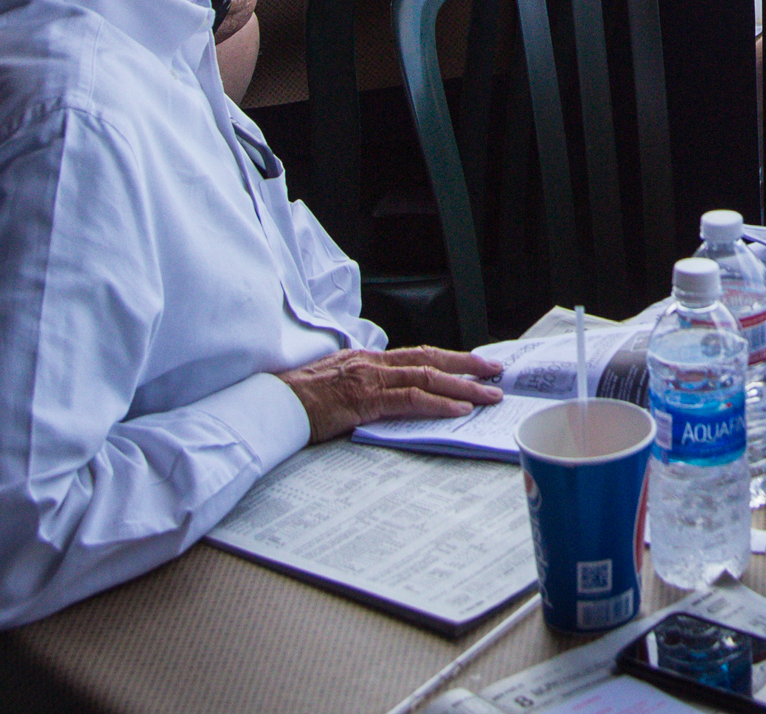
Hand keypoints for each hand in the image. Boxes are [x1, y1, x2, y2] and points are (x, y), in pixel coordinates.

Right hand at [280, 346, 503, 442]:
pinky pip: (409, 399)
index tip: (472, 364)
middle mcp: (372, 362)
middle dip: (466, 364)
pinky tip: (458, 410)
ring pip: (427, 376)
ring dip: (462, 386)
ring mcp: (369, 379)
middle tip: (495, 370)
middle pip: (429, 358)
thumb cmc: (296, 401)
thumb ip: (360, 388)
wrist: (270, 405)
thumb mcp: (333, 386)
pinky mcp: (364, 400)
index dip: (446, 359)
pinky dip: (438, 403)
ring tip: (489, 395)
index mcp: (366, 359)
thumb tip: (383, 400)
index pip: (415, 355)